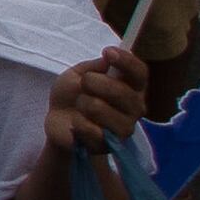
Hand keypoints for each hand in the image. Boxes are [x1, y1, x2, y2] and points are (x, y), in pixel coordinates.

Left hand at [46, 43, 150, 160]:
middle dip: (95, 83)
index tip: (108, 52)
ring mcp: (124, 129)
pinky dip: (78, 124)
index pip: (141, 74)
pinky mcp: (109, 146)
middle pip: (124, 93)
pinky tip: (76, 123)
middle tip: (83, 83)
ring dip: (84, 104)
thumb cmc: (73, 94)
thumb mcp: (78, 73)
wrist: (58, 121)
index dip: (127, 62)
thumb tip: (108, 57)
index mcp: (131, 87)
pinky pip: (93, 131)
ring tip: (80, 106)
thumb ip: (94, 66)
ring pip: (105, 111)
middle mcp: (134, 108)